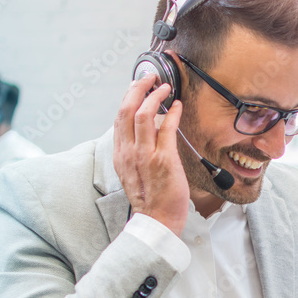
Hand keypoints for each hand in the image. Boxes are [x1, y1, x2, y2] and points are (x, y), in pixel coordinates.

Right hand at [113, 75, 189, 236]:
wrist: (156, 220)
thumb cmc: (150, 198)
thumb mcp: (134, 171)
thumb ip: (137, 149)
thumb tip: (149, 128)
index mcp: (120, 154)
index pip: (119, 117)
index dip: (128, 97)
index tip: (137, 85)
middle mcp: (129, 152)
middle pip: (127, 109)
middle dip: (138, 88)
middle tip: (150, 78)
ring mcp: (145, 155)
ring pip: (143, 115)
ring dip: (155, 96)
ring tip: (165, 88)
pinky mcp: (164, 160)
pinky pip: (166, 128)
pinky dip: (172, 113)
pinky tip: (177, 106)